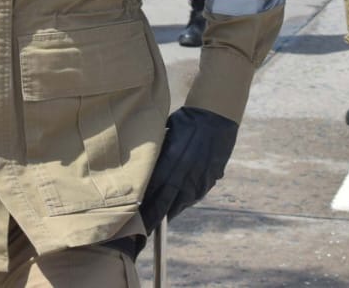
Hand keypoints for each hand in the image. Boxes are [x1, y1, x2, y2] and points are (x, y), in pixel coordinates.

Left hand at [140, 107, 238, 235]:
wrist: (215, 117)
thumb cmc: (186, 122)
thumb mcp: (167, 136)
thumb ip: (158, 156)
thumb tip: (146, 171)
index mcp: (169, 162)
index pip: (151, 190)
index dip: (142, 205)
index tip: (132, 216)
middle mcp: (184, 174)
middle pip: (164, 202)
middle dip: (153, 217)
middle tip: (143, 230)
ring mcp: (198, 179)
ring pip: (181, 202)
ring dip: (169, 212)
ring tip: (157, 221)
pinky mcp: (209, 180)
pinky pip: (194, 196)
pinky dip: (184, 201)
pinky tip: (177, 205)